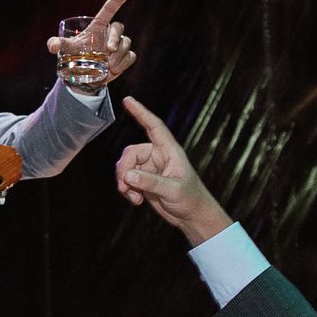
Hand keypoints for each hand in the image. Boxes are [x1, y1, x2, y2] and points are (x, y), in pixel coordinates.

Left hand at [46, 0, 136, 87]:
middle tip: (109, 50)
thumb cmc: (73, 56)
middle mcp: (110, 33)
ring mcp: (119, 45)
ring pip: (126, 44)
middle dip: (115, 38)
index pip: (108, 10)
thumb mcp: (64, 49)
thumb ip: (56, 44)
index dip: (116, 0)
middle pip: (119, 28)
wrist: (82, 75)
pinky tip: (113, 70)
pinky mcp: (125, 57)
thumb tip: (53, 46)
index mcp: (97, 27)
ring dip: (118, 55)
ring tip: (107, 66)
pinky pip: (130, 56)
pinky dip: (123, 64)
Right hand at [115, 96, 232, 246]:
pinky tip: (136, 200)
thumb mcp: (172, 190)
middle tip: (126, 187)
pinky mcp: (143, 180)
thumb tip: (127, 176)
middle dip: (124, 170)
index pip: (153, 126)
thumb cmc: (190, 199)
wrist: (192, 216)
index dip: (141, 112)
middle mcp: (158, 156)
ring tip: (134, 197)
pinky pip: (126, 179)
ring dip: (124, 182)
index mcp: (169, 151)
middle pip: (130, 153)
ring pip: (125, 167)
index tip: (128, 100)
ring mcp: (149, 168)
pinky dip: (126, 190)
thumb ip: (150, 182)